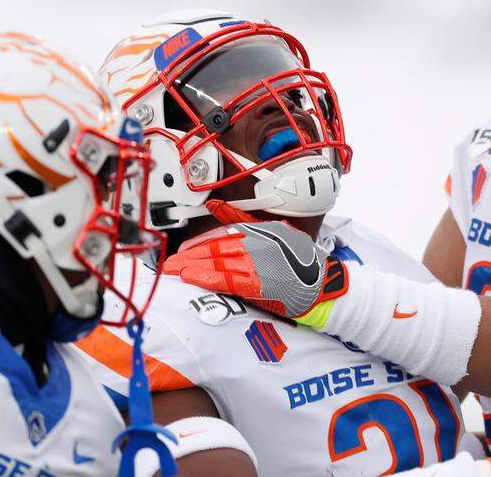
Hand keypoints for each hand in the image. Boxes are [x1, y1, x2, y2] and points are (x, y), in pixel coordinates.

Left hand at [159, 222, 347, 318]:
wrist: (321, 285)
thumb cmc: (298, 261)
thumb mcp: (273, 232)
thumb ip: (242, 218)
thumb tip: (214, 205)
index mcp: (259, 230)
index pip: (222, 233)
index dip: (198, 242)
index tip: (182, 251)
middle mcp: (257, 243)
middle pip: (215, 247)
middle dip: (189, 256)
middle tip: (169, 264)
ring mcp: (258, 262)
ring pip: (217, 262)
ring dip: (192, 266)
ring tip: (174, 271)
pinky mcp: (259, 281)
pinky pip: (227, 278)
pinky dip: (207, 276)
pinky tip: (191, 277)